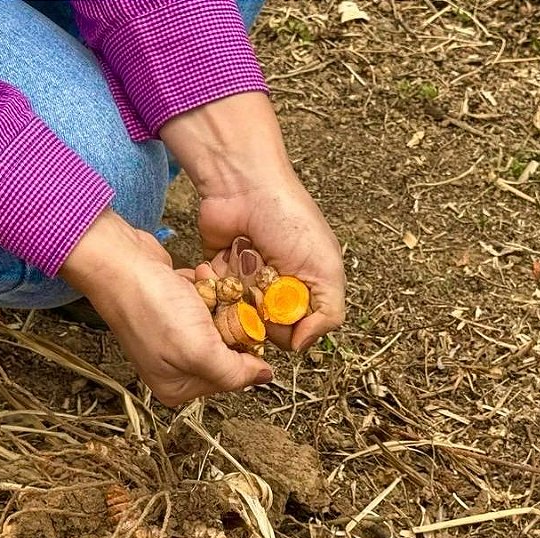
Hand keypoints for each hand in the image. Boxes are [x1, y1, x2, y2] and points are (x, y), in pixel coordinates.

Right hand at [59, 210, 272, 406]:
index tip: (242, 326)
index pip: (231, 378)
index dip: (244, 352)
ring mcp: (173, 336)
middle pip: (227, 350)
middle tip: (219, 305)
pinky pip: (205, 301)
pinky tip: (195, 279)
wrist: (119, 262)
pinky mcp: (173, 308)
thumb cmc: (151, 308)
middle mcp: (174, 365)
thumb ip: (234, 372)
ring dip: (219, 301)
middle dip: (230, 322)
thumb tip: (264, 378)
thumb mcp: (200, 352)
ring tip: (202, 289)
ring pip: (219, 322)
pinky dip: (205, 287)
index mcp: (177, 387)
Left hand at [160, 92, 345, 350]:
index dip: (284, 328)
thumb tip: (299, 348)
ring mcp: (244, 284)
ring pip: (234, 316)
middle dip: (257, 310)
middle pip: (259, 328)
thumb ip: (327, 314)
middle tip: (259, 282)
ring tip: (242, 263)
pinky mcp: (217, 275)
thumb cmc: (291, 222)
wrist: (245, 186)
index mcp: (304, 291)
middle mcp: (274, 291)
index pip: (292, 332)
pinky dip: (215, 282)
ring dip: (236, 294)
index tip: (280, 309)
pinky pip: (212, 298)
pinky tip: (221, 260)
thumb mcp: (325, 269)